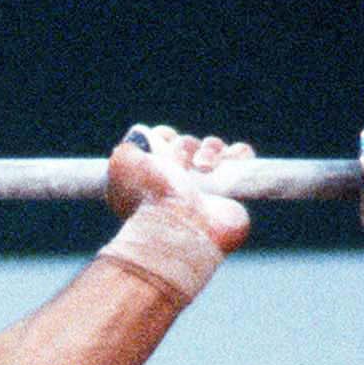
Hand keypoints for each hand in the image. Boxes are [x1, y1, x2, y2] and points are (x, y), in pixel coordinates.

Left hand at [107, 123, 252, 253]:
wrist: (182, 230)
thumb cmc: (150, 199)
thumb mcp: (122, 167)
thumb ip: (129, 146)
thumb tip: (142, 134)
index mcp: (150, 180)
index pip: (160, 144)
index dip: (164, 137)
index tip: (162, 142)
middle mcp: (178, 184)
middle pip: (188, 144)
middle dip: (185, 146)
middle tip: (182, 163)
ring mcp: (206, 188)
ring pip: (214, 148)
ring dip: (210, 149)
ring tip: (203, 167)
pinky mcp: (233, 191)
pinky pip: (241, 158)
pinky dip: (238, 153)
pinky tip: (227, 162)